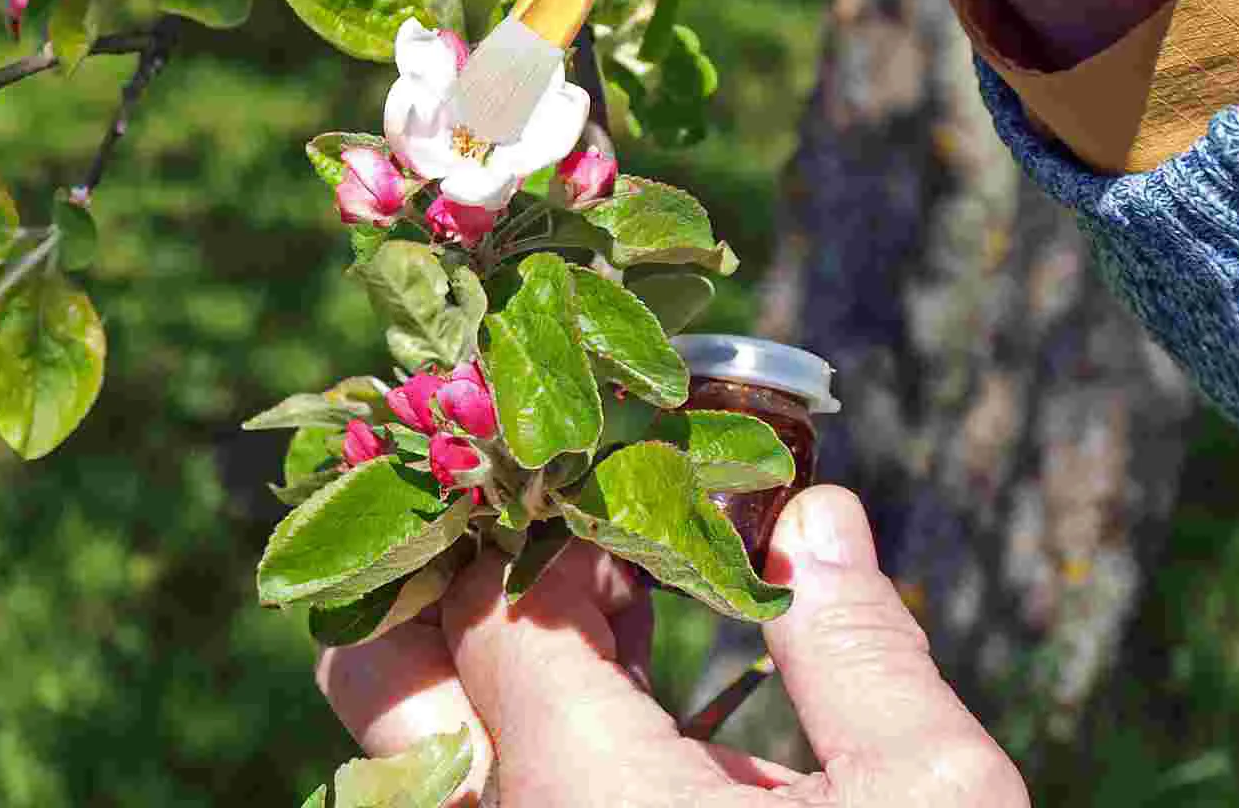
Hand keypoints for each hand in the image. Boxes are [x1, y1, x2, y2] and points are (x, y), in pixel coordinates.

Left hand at [318, 486, 1027, 805]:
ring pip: (406, 751)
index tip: (636, 465)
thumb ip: (858, 642)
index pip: (506, 597)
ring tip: (598, 582)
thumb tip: (817, 512)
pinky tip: (620, 690)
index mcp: (585, 807)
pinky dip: (518, 731)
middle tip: (558, 508)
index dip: (567, 512)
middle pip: (381, 673)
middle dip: (454, 563)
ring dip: (479, 647)